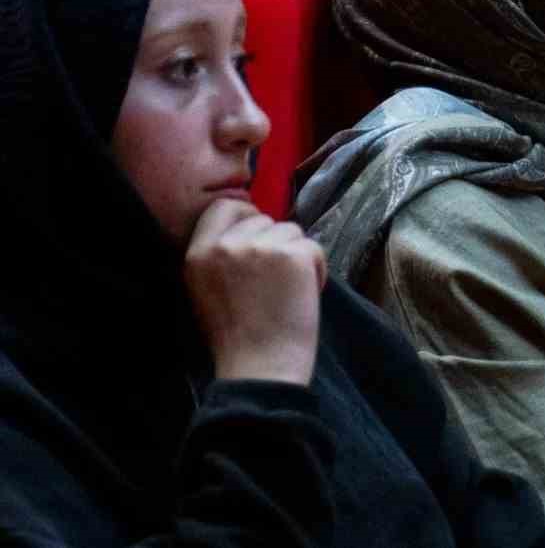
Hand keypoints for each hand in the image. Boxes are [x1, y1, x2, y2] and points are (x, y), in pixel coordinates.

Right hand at [184, 199, 325, 384]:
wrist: (259, 368)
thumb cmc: (236, 338)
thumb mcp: (205, 291)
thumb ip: (219, 256)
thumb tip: (249, 227)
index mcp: (197, 253)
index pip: (223, 207)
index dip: (245, 216)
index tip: (257, 236)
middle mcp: (226, 244)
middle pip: (264, 219)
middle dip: (274, 242)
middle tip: (273, 280)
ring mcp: (260, 247)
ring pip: (292, 231)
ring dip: (296, 256)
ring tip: (286, 292)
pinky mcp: (293, 255)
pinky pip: (314, 247)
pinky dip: (316, 269)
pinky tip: (303, 296)